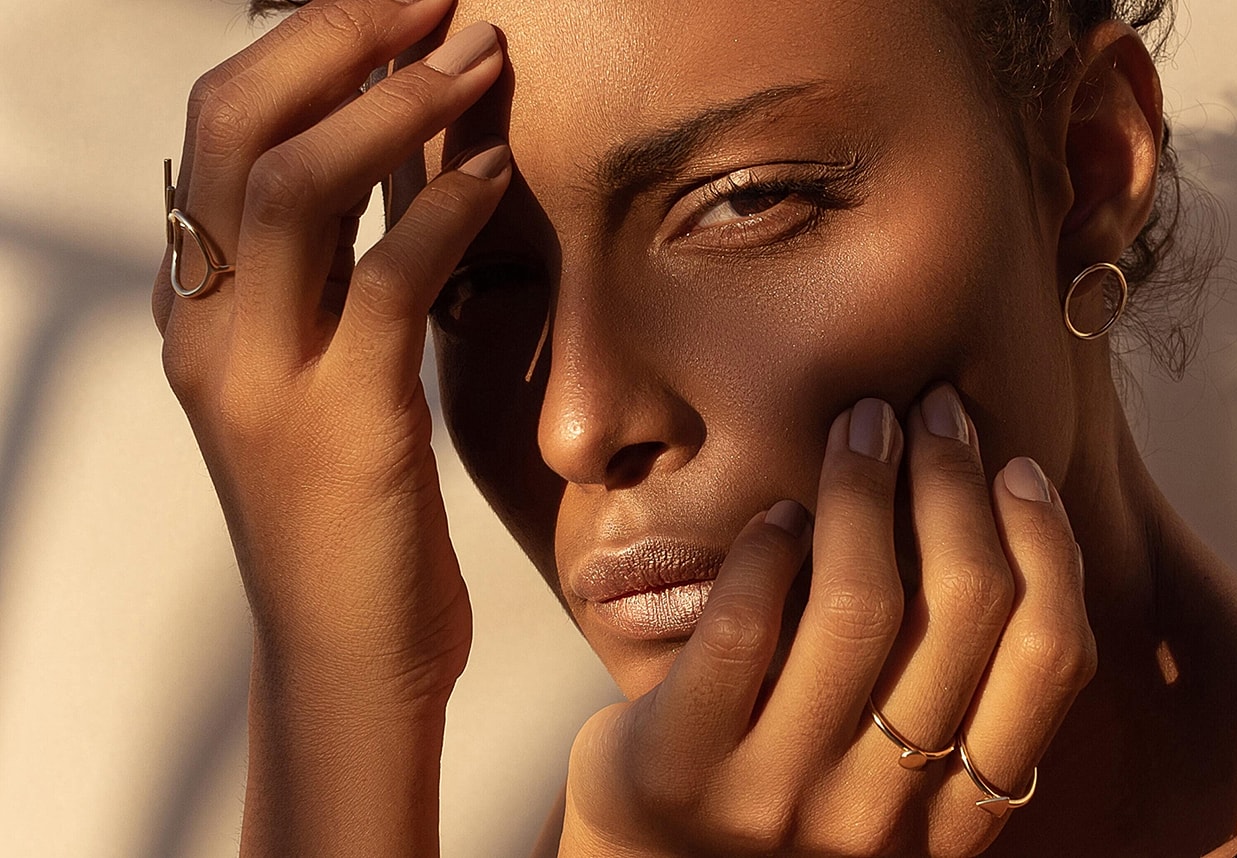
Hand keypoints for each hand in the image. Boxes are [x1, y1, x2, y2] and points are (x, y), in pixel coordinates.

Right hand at [153, 0, 509, 851]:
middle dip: (335, 40)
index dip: (301, 46)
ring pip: (298, 185)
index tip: (387, 6)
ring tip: (476, 53)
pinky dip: (443, 210)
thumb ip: (334, 281)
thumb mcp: (325, 383)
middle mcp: (211, 329)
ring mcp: (265, 377)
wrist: (346, 659)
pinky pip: (386, 284)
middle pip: (237, 125)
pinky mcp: (344, 424)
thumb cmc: (353, 519)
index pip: (218, 128)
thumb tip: (390, 170)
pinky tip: (497, 168)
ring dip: (395, 103)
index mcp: (201, 310)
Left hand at [559, 386, 1096, 856]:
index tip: (1015, 468)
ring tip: (862, 428)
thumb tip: (999, 523)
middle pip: (963, 610)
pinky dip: (770, 548)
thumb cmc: (784, 808)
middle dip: (954, 483)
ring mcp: (780, 797)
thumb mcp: (891, 783)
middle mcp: (884, 815)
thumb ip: (945, 695)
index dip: (1048, 545)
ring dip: (865, 489)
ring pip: (861, 605)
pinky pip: (746, 626)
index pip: (1050, 660)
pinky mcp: (681, 770)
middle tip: (931, 414)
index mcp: (958, 816)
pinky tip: (778, 518)